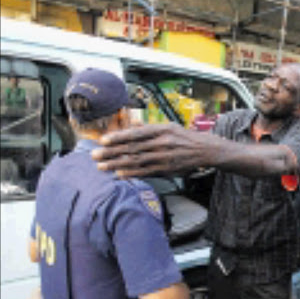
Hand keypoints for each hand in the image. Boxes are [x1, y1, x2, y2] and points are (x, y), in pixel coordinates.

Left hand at [91, 123, 215, 177]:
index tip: (103, 141)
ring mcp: (164, 158)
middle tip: (95, 156)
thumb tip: (130, 124)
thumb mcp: (168, 126)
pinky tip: (119, 174)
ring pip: (136, 162)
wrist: (204, 150)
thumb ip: (148, 127)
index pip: (135, 134)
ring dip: (117, 165)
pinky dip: (131, 174)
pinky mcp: (166, 170)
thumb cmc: (184, 136)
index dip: (118, 138)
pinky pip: (146, 172)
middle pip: (132, 149)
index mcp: (161, 130)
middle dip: (111, 153)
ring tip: (101, 166)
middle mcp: (162, 143)